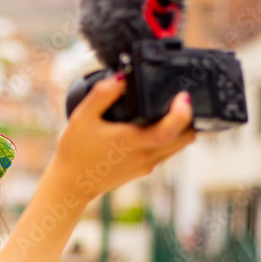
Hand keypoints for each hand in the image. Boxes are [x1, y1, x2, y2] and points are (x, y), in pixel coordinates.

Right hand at [54, 73, 195, 200]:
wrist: (72, 184)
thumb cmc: (75, 151)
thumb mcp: (82, 117)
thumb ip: (102, 95)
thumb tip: (122, 77)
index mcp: (132, 141)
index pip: (169, 131)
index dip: (182, 113)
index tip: (183, 96)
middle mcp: (145, 155)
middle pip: (185, 138)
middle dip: (188, 118)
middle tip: (178, 100)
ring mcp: (147, 165)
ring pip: (178, 146)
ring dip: (180, 129)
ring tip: (167, 111)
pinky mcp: (144, 171)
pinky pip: (166, 152)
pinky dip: (169, 139)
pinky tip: (152, 127)